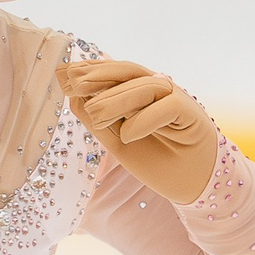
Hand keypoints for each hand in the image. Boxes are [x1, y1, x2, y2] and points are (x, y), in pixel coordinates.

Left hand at [59, 58, 219, 204]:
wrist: (192, 183)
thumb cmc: (157, 161)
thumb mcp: (118, 143)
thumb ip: (99, 122)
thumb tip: (73, 98)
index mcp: (139, 93)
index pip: (113, 73)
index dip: (89, 70)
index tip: (62, 74)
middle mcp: (158, 90)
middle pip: (128, 73)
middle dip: (99, 75)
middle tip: (72, 83)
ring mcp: (176, 99)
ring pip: (145, 88)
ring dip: (117, 99)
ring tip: (95, 114)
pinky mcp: (191, 114)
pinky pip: (167, 108)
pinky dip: (145, 119)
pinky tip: (128, 135)